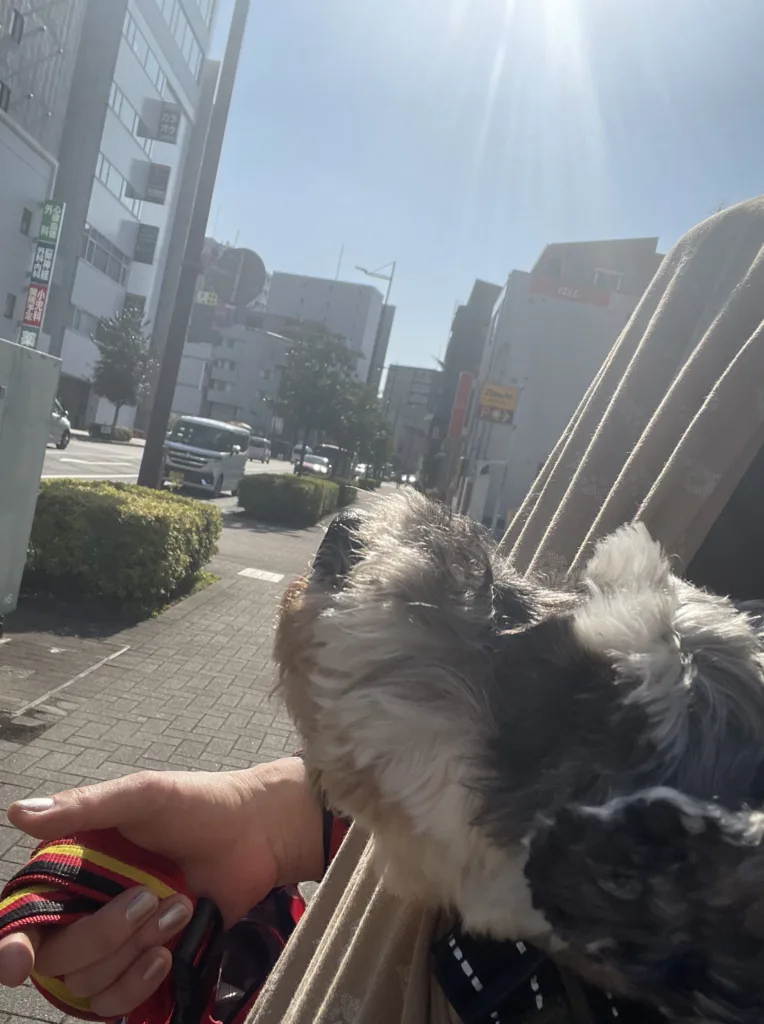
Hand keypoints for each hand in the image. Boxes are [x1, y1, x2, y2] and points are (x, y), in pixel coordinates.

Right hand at [0, 758, 323, 1017]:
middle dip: (103, 933)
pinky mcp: (144, 965)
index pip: (23, 917)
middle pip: (57, 955)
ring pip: (87, 981)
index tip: (19, 960)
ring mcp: (115, 941)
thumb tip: (18, 813)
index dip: (13, 944)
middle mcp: (85, 908)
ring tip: (175, 912)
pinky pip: (115, 1002)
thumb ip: (83, 807)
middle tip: (149, 898)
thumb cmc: (196, 805)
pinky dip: (138, 983)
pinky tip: (166, 955)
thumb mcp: (141, 796)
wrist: (256, 833)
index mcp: (72, 869)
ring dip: (132, 951)